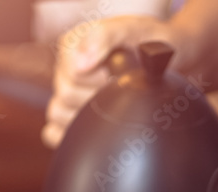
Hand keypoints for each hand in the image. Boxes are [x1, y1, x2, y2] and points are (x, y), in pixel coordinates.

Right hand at [42, 15, 178, 147]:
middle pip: (65, 95)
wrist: (164, 58)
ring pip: (57, 114)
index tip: (116, 75)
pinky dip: (66, 135)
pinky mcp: (70, 114)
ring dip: (86, 118)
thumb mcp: (131, 29)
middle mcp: (66, 70)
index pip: (71, 72)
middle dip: (97, 98)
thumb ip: (105, 37)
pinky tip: (91, 133)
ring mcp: (66, 94)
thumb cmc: (147, 41)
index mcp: (73, 46)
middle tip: (120, 93)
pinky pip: (54, 132)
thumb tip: (82, 65)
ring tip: (112, 108)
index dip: (97, 79)